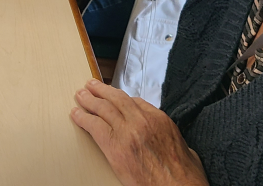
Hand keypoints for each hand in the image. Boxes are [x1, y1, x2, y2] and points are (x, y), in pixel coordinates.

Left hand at [71, 80, 208, 185]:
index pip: (136, 102)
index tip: (114, 97)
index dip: (121, 99)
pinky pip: (95, 126)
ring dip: (89, 100)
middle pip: (117, 99)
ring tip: (81, 95)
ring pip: (103, 108)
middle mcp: (143, 121)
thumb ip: (172, 138)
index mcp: (160, 120)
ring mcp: (128, 132)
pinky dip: (83, 118)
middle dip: (102, 90)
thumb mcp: (186, 150)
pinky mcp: (115, 147)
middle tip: (91, 86)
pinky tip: (76, 114)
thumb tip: (169, 141)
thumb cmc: (186, 177)